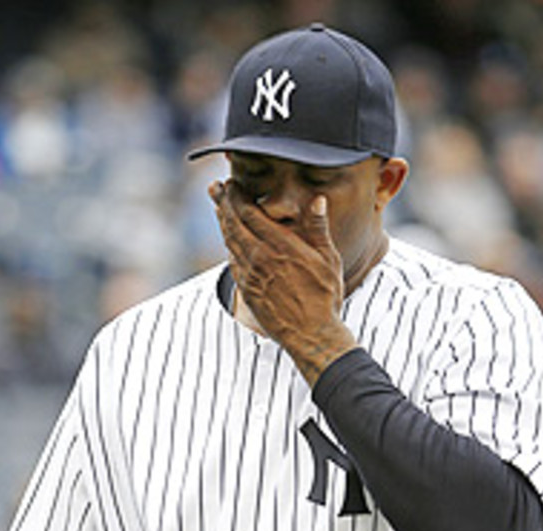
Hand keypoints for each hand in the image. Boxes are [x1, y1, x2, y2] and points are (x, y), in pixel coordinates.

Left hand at [210, 180, 355, 383]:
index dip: (237, 195)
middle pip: (233, 223)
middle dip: (222, 202)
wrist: (311, 334)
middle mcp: (259, 258)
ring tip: (218, 207)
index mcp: (279, 245)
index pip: (249, 212)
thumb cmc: (324, 296)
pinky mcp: (247, 291)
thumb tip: (317, 199)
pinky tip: (229, 240)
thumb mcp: (327, 259)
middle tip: (214, 187)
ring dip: (222, 222)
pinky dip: (228, 247)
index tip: (233, 183)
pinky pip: (232, 263)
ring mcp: (250, 276)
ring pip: (229, 242)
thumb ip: (318, 228)